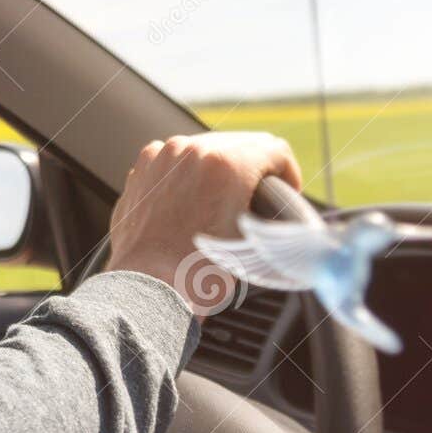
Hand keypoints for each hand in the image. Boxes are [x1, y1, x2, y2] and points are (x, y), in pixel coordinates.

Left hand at [106, 132, 301, 314]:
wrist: (147, 288)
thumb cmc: (198, 273)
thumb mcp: (252, 239)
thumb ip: (267, 208)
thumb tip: (275, 203)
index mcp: (225, 164)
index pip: (274, 150)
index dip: (288, 173)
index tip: (286, 192)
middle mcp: (192, 150)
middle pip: (241, 144)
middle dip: (255, 169)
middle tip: (259, 198)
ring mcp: (163, 156)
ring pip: (207, 149)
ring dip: (221, 169)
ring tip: (224, 201)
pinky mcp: (143, 168)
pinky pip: (177, 160)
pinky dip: (189, 174)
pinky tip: (192, 201)